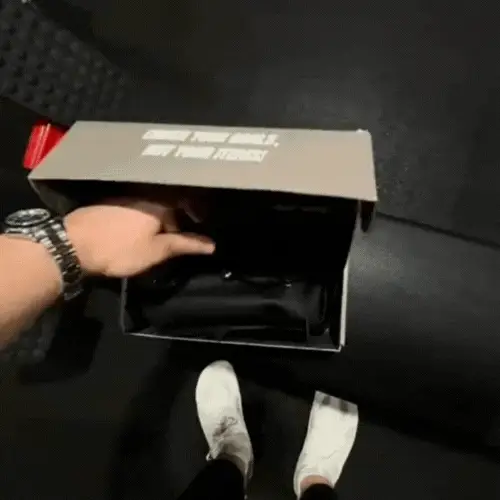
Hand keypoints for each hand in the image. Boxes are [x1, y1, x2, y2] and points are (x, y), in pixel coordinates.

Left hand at [64, 199, 214, 277]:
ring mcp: (123, 198)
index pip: (185, 202)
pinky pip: (134, 207)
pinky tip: (137, 231)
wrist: (74, 245)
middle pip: (167, 202)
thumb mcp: (156, 251)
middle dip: (177, 217)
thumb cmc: (120, 249)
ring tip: (160, 236)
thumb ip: (184, 245)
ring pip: (150, 204)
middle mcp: (142, 195)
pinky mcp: (107, 204)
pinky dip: (143, 217)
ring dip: (159, 218)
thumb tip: (211, 244)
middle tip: (180, 236)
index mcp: (158, 204)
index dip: (195, 212)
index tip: (200, 225)